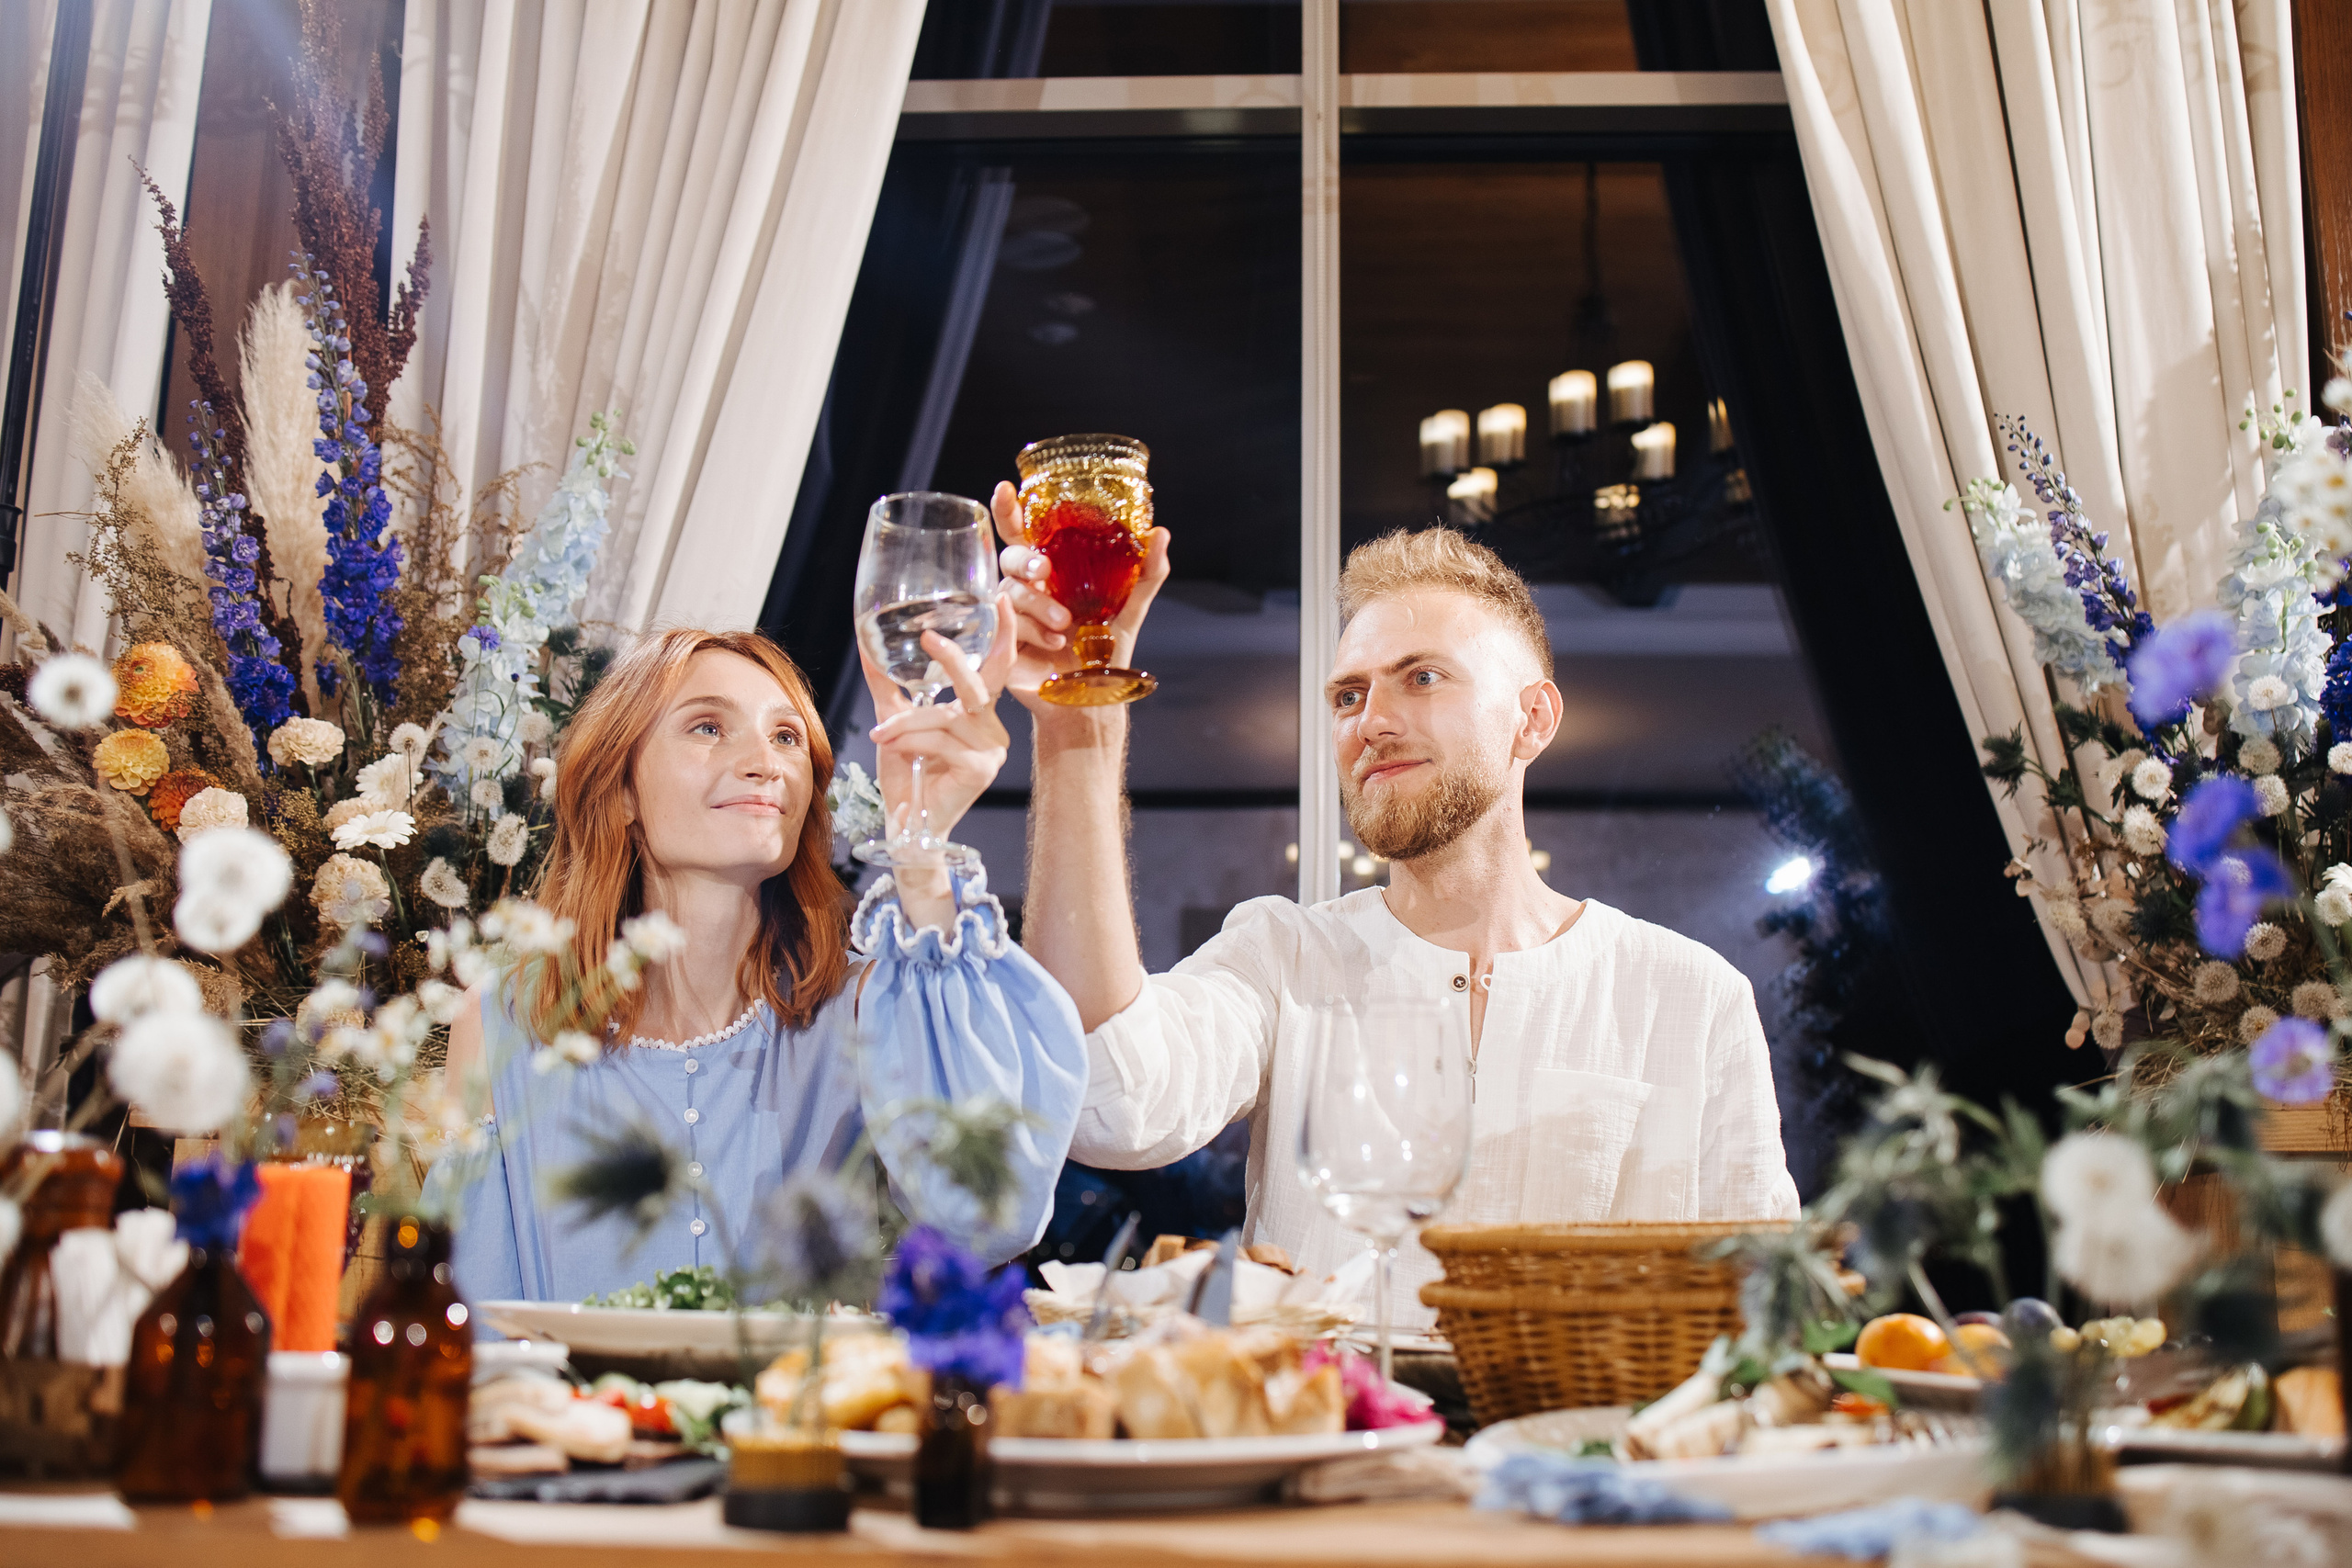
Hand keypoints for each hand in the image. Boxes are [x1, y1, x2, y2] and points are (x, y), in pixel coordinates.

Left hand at [860, 598, 1015, 850]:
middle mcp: (992, 729)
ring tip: (884, 734)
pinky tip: (897, 749)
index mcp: (979, 714)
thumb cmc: (908, 775)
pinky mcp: (981, 770)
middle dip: (953, 658)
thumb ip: (887, 685)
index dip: (1004, 634)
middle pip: (979, 683)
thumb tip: (865, 646)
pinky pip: (943, 741)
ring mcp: (991, 751)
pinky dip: (914, 740)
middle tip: (929, 637)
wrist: (907, 823)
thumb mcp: (895, 720)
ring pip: (948, 715)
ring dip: (908, 722)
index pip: (996, 667)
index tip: (1002, 598)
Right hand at [990, 479, 1170, 716]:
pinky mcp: (1001, 640)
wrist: (1091, 698)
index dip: (1010, 510)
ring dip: (1038, 605)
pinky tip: (1054, 643)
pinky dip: (1031, 631)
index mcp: (1051, 571)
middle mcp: (1027, 587)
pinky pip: (1007, 624)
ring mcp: (1011, 613)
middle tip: (1045, 571)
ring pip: (1010, 591)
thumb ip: (1146, 573)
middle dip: (1025, 560)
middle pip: (1010, 557)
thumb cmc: (1105, 651)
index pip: (1024, 533)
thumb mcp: (1130, 609)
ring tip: (1065, 626)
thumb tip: (1160, 532)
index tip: (1006, 489)